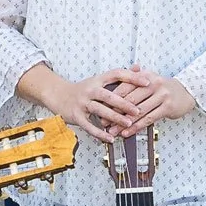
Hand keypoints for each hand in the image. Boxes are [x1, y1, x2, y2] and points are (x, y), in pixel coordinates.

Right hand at [21, 64, 137, 143]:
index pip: (116, 74)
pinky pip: (89, 126)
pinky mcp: (76, 116)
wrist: (58, 95)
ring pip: (100, 111)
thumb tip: (138, 67)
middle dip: (124, 104)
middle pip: (108, 95)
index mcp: (97, 80)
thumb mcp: (99, 80)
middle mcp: (89, 90)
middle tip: (138, 110)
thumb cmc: (83, 89)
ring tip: (128, 124)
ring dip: (115, 118)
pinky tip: (110, 138)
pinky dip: (100, 133)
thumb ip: (119, 76)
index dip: (132, 78)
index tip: (147, 82)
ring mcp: (82, 103)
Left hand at [108, 68, 196, 132]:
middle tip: (103, 122)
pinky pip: (149, 119)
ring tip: (113, 131)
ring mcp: (162, 95)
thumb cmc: (161, 88)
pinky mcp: (168, 107)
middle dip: (115, 113)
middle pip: (130, 100)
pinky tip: (127, 132)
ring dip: (124, 123)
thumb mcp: (147, 80)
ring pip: (138, 111)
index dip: (111, 99)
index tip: (101, 108)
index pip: (125, 87)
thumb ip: (130, 81)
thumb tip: (109, 86)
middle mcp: (153, 84)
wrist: (186, 91)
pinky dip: (136, 127)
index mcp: (145, 76)